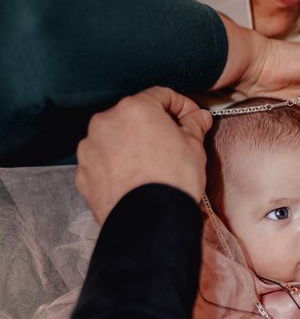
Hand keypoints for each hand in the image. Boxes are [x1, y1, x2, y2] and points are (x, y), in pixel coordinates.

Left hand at [76, 87, 212, 223]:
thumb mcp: (194, 148)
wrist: (150, 223)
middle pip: (134, 116)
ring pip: (115, 139)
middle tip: (173, 145)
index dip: (181, 106)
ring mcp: (90, 148)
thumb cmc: (171, 182)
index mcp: (134, 109)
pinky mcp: (83, 173)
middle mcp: (106, 122)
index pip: (161, 95)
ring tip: (151, 167)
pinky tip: (134, 181)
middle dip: (153, 127)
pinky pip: (103, 162)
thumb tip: (198, 118)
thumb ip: (193, 126)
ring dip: (132, 146)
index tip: (190, 118)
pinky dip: (117, 167)